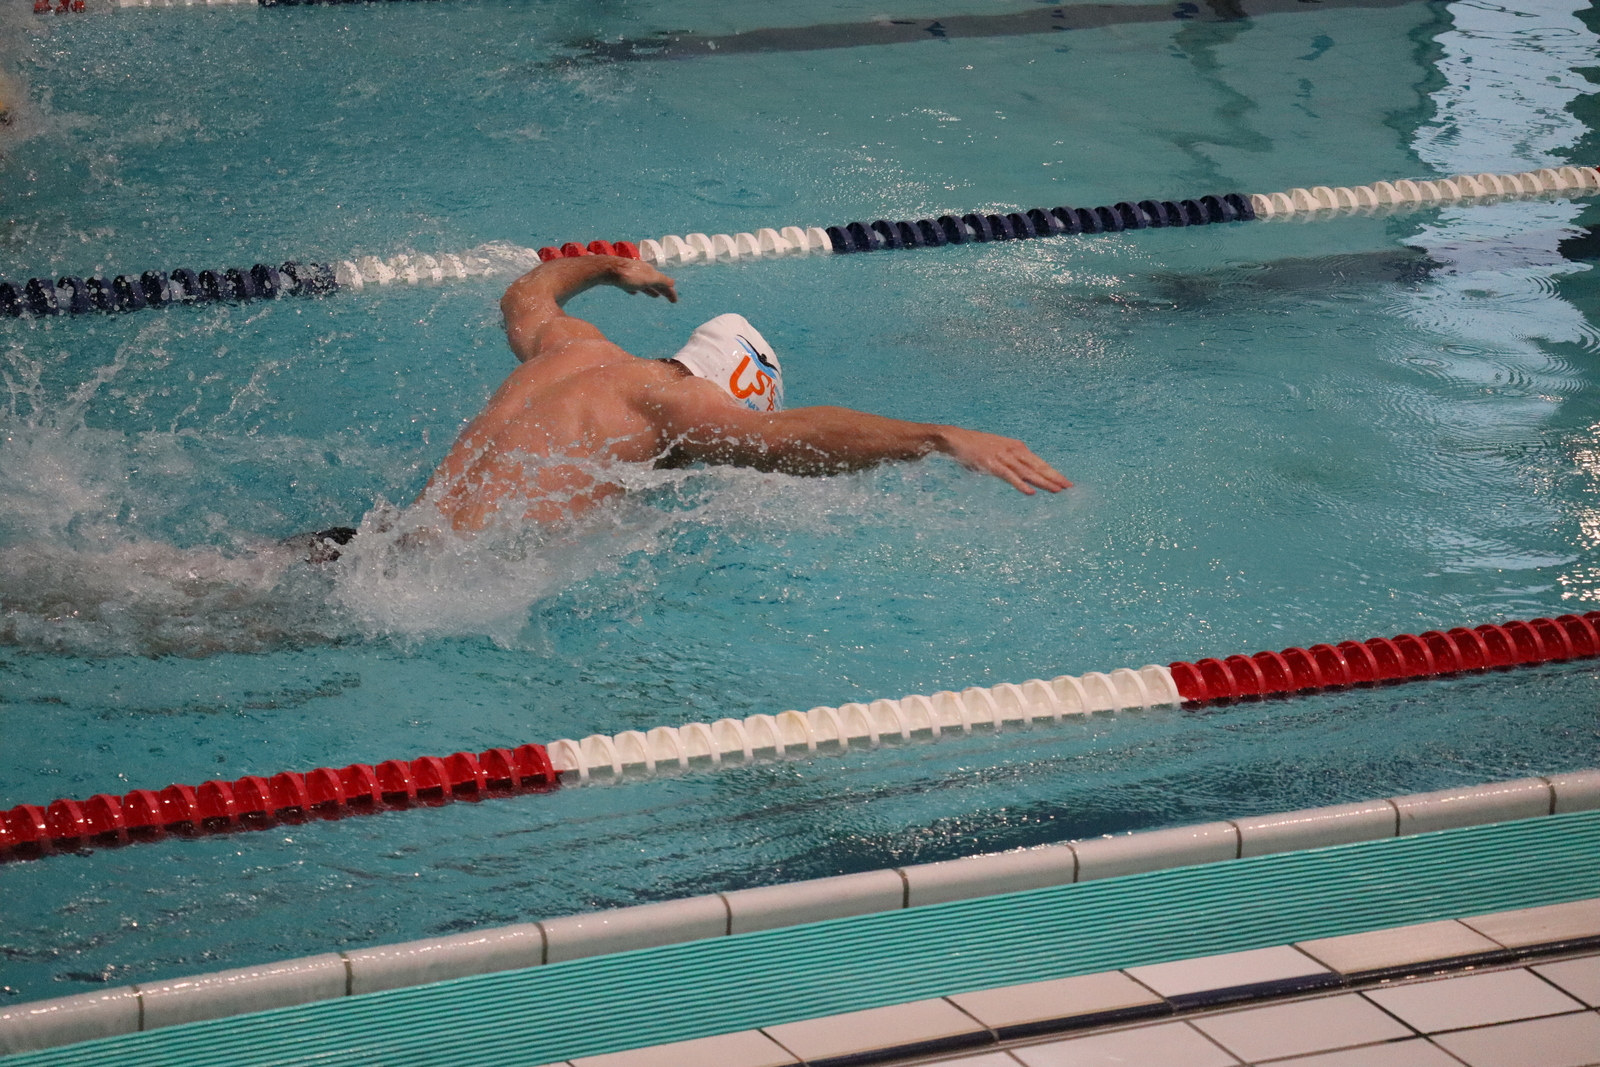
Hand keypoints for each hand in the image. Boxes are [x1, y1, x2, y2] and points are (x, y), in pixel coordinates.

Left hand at [606, 258, 677, 302]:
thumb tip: (673, 283)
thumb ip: (661, 280)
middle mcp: (642, 271)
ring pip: (644, 283)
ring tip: (655, 296)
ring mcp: (631, 274)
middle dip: (662, 290)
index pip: (664, 282)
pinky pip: (631, 284)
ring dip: (650, 290)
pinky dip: (636, 289)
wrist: (607, 270)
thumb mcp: (648, 278)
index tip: (675, 301)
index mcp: (650, 271)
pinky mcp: (621, 277)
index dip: (670, 292)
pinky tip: (634, 293)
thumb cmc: (629, 276)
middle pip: (655, 282)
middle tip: (668, 299)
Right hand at [937, 426, 1070, 494]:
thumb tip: (1019, 477)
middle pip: (1038, 466)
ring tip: (1057, 490)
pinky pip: (1009, 476)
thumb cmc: (975, 447)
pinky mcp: (991, 464)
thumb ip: (1009, 464)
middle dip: (1054, 477)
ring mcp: (1003, 457)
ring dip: (1043, 482)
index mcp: (1016, 447)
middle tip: (1069, 486)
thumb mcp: (997, 453)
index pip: (1039, 463)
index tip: (1066, 482)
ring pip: (1027, 472)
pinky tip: (1030, 492)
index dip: (1053, 473)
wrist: (955, 438)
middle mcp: (1013, 451)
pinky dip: (1020, 484)